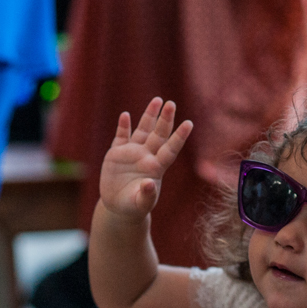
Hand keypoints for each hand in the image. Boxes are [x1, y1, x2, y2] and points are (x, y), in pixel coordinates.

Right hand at [99, 98, 192, 219]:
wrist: (119, 206)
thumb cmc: (134, 206)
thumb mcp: (141, 204)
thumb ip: (147, 195)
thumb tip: (150, 184)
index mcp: (156, 168)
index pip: (170, 149)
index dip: (179, 137)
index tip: (189, 123)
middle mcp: (146, 156)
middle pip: (158, 135)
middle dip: (165, 119)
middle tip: (171, 103)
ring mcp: (132, 153)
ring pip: (142, 131)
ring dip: (149, 116)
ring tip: (157, 101)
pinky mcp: (116, 154)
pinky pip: (121, 137)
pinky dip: (123, 127)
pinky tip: (126, 116)